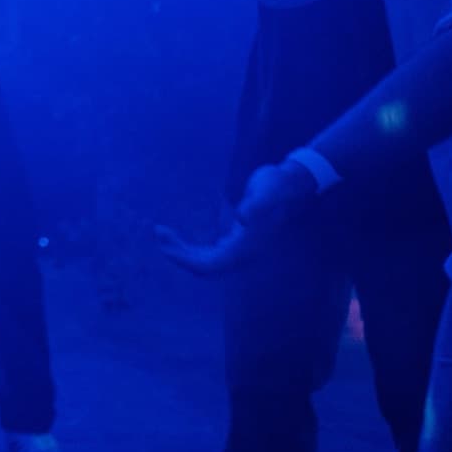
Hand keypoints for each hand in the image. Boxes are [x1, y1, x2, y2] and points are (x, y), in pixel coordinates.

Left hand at [155, 160, 318, 275]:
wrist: (293, 184)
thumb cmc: (279, 184)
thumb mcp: (270, 188)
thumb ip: (259, 202)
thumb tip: (243, 217)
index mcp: (247, 247)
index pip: (210, 266)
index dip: (186, 260)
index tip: (165, 246)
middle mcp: (243, 253)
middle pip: (204, 267)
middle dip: (179, 255)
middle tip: (159, 233)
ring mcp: (241, 249)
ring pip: (206, 262)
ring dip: (182, 252)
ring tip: (161, 233)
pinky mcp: (237, 241)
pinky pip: (209, 254)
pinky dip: (190, 248)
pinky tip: (176, 235)